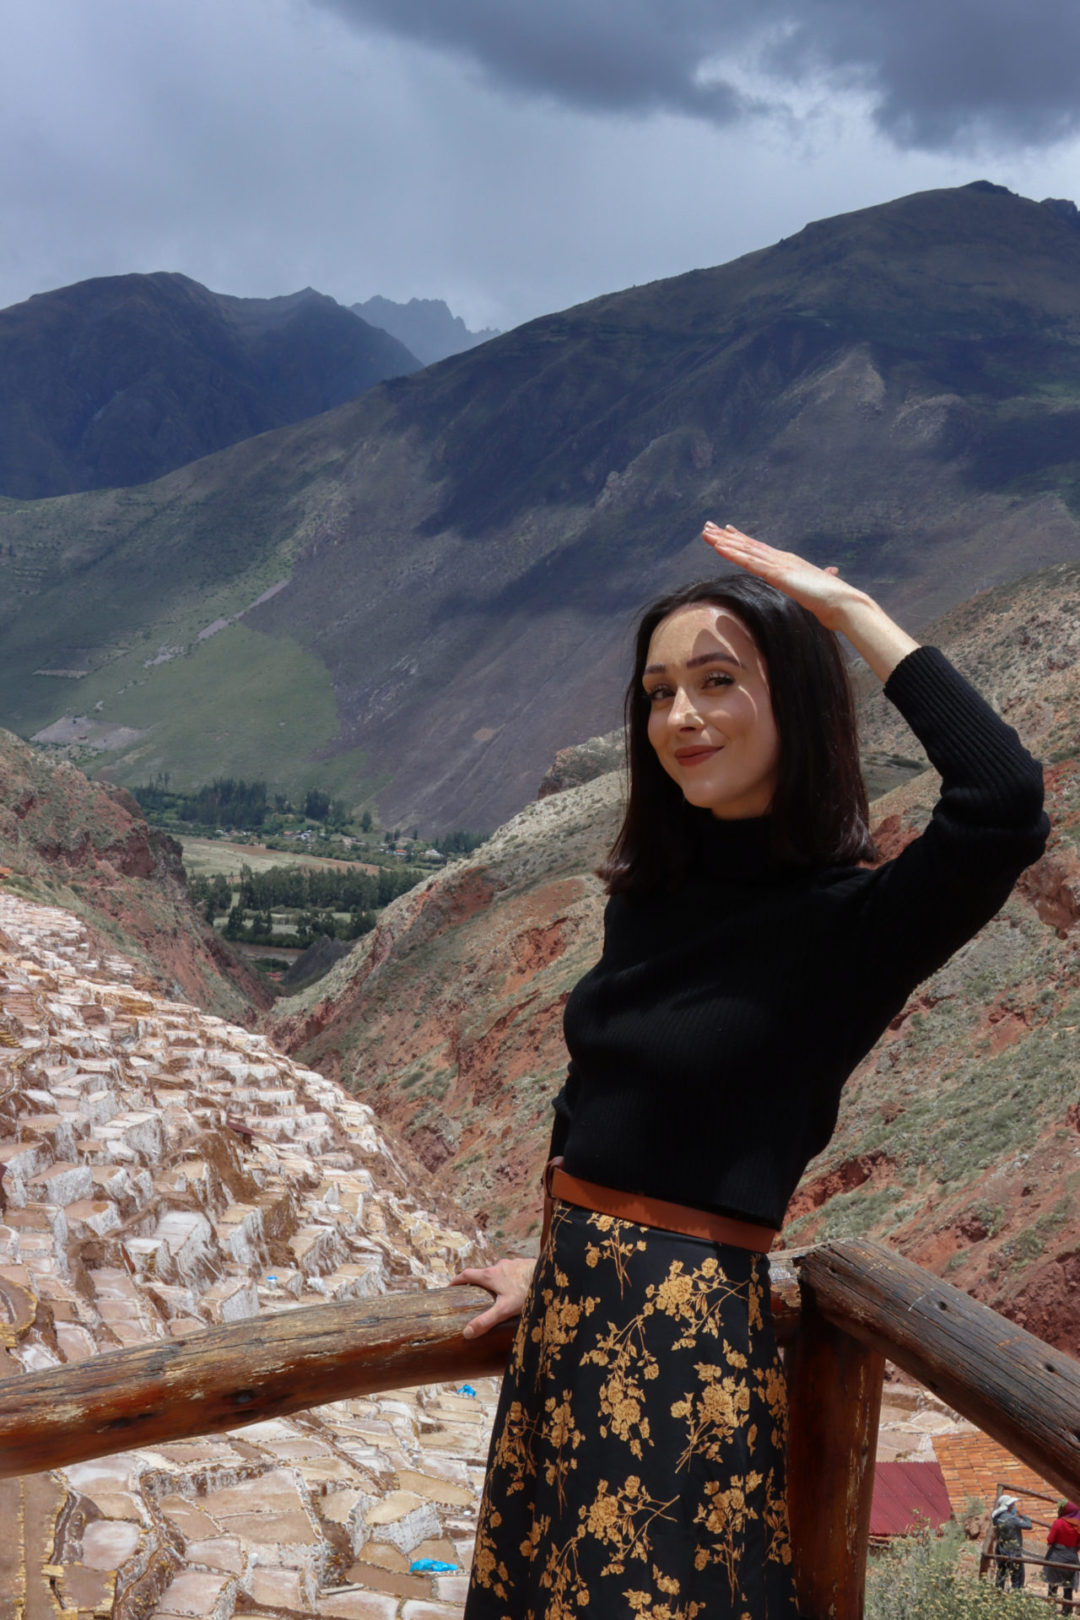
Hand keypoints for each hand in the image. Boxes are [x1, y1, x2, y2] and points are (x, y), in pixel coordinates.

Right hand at [450, 1257, 535, 1338]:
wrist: (550, 1274)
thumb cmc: (527, 1291)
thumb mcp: (504, 1309)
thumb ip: (485, 1321)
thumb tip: (467, 1332)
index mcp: (490, 1275)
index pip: (466, 1274)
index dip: (456, 1280)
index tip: (450, 1287)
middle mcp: (499, 1266)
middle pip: (483, 1273)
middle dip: (477, 1283)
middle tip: (474, 1295)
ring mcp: (512, 1264)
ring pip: (499, 1272)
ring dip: (494, 1280)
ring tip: (497, 1294)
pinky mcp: (524, 1264)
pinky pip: (512, 1271)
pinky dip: (508, 1279)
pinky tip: (516, 1289)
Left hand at [702, 522, 869, 629]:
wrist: (843, 603)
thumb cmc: (832, 601)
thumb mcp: (820, 589)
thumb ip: (821, 581)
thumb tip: (832, 573)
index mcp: (789, 563)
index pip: (760, 549)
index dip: (741, 540)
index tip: (726, 532)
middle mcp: (782, 558)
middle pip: (748, 545)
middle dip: (726, 536)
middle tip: (707, 526)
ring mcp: (779, 564)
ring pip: (745, 550)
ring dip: (723, 541)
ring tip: (705, 532)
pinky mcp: (777, 573)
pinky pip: (749, 562)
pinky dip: (733, 553)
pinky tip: (719, 547)